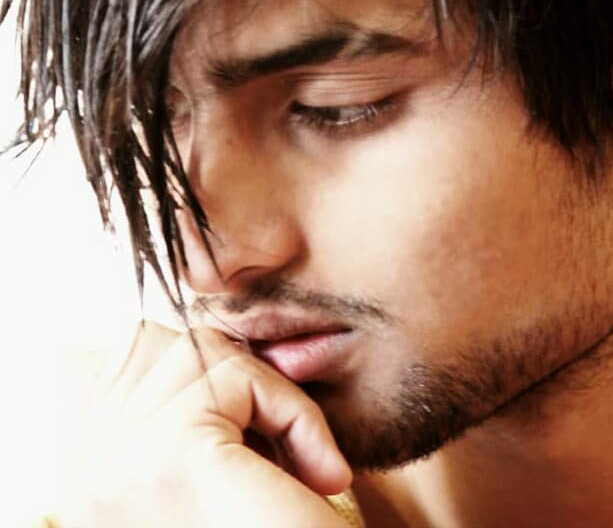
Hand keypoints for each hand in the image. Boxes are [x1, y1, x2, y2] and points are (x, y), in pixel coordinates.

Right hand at [58, 321, 352, 526]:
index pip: (136, 359)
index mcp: (94, 466)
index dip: (212, 376)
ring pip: (208, 354)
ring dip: (273, 400)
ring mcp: (121, 457)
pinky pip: (243, 380)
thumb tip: (218, 337)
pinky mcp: (173, 453)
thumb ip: (198, 412)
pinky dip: (297, 416)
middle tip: (292, 450)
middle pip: (167, 344)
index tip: (264, 432)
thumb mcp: (218, 467)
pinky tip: (321, 474)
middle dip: (242, 381)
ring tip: (304, 464)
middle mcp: (91, 463)